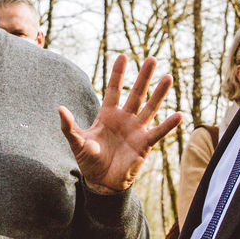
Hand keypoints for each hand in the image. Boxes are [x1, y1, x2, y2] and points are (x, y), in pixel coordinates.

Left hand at [59, 54, 182, 193]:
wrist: (101, 181)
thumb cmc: (89, 160)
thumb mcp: (77, 142)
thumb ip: (69, 126)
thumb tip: (60, 109)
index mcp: (108, 114)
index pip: (114, 89)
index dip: (117, 74)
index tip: (122, 56)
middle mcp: (125, 118)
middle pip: (136, 93)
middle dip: (143, 77)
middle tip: (152, 59)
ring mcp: (136, 130)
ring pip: (150, 108)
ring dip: (159, 94)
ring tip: (168, 78)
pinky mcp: (145, 144)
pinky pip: (158, 132)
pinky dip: (168, 124)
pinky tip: (179, 115)